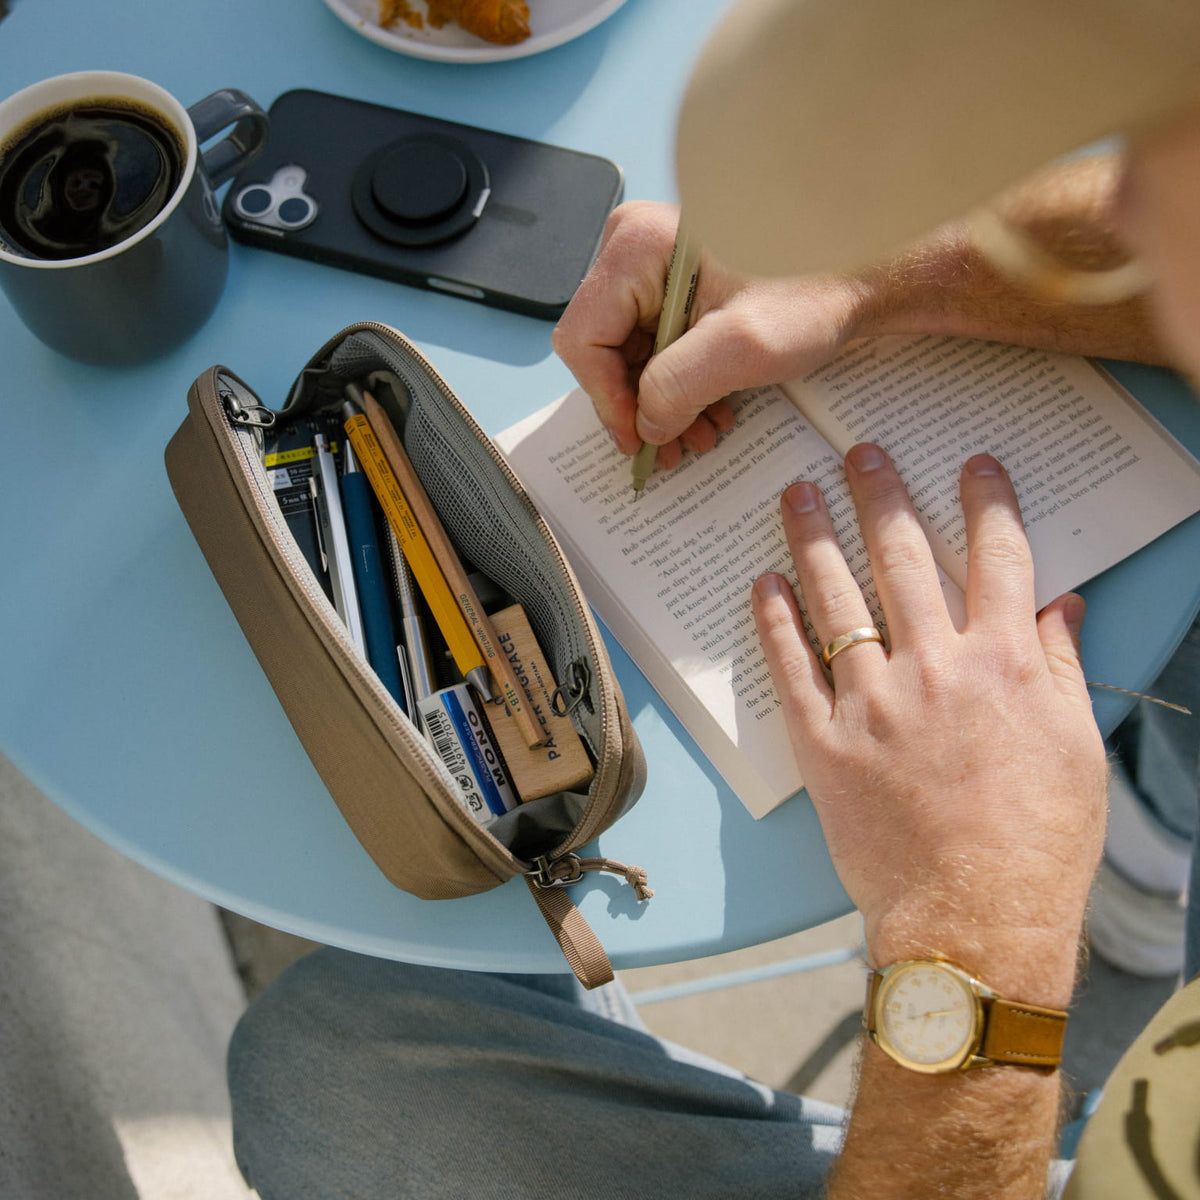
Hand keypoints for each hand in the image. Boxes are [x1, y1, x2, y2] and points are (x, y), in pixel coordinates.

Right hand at [552, 200, 871, 470]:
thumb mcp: (743, 346)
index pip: (585, 339)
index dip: (608, 399)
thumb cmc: (814, 288)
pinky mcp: (671, 288)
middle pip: (603, 350)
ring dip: (660, 404)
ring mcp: (651, 268)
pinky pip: (654, 348)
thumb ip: (678, 387)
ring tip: (697, 435)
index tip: (639, 439)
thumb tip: (644, 425)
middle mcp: (633, 249)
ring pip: (628, 356)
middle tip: (669, 449)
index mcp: (638, 245)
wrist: (859, 271)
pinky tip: (707, 411)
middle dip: (639, 406)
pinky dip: (676, 387)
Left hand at [751, 446, 1105, 1004]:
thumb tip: (1060, 606)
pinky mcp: (824, 742)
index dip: (987, 502)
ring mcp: (874, 702)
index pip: (999, 558)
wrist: (977, 919)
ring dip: (814, 538)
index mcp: (1007, 664)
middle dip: (881, 494)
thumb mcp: (1077, 749)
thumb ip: (1064, 669)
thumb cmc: (1038, 843)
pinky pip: (791, 667)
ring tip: (797, 493)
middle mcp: (937, 668)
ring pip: (837, 598)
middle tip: (859, 451)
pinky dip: (774, 620)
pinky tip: (762, 581)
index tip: (973, 462)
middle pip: (904, 558)